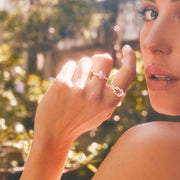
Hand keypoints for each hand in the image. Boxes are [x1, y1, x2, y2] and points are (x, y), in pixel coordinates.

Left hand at [20, 45, 135, 179]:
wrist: (54, 133)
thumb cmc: (80, 120)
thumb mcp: (101, 113)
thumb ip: (112, 96)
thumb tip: (118, 72)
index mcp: (109, 102)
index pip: (128, 75)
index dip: (130, 58)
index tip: (127, 48)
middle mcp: (96, 95)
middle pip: (104, 59)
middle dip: (98, 59)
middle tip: (92, 66)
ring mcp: (78, 89)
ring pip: (85, 61)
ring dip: (81, 68)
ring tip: (76, 82)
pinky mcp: (61, 84)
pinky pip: (70, 64)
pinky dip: (69, 71)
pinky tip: (65, 84)